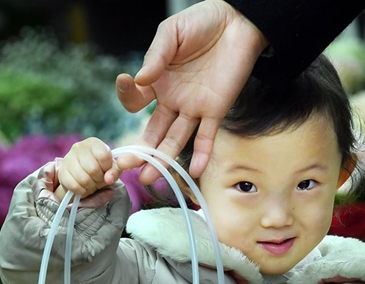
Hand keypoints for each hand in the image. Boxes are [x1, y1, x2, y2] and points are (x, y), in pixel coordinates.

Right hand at [55, 138, 120, 199]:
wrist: (84, 173)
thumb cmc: (100, 168)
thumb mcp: (112, 168)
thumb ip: (114, 171)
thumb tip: (109, 179)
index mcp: (93, 143)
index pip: (103, 156)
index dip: (107, 168)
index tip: (106, 170)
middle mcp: (78, 147)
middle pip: (93, 169)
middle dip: (99, 179)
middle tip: (99, 179)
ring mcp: (68, 159)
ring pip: (83, 179)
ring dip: (91, 186)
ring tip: (92, 183)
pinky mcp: (61, 172)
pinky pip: (74, 186)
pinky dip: (81, 190)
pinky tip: (83, 187)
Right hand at [116, 0, 267, 182]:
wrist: (238, 22)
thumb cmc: (202, 23)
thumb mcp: (172, 33)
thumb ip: (156, 56)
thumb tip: (139, 80)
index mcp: (157, 82)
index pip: (135, 100)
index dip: (128, 96)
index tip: (127, 83)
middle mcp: (172, 100)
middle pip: (153, 131)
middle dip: (140, 150)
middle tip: (126, 165)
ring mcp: (193, 108)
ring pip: (175, 139)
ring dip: (163, 159)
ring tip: (149, 178)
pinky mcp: (216, 111)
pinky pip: (206, 137)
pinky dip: (201, 155)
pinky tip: (193, 171)